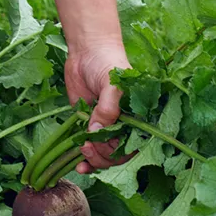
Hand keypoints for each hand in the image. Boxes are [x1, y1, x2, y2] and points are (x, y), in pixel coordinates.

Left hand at [64, 40, 130, 173]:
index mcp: (137, 116)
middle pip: (116, 154)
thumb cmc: (108, 62)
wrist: (87, 51)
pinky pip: (88, 147)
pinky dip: (84, 158)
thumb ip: (108, 107)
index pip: (132, 144)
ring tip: (82, 153)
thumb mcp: (112, 83)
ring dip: (92, 160)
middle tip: (87, 146)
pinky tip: (78, 165)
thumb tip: (97, 132)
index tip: (102, 144)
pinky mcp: (87, 124)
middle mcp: (123, 124)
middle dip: (102, 156)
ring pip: (102, 155)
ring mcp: (104, 125)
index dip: (117, 151)